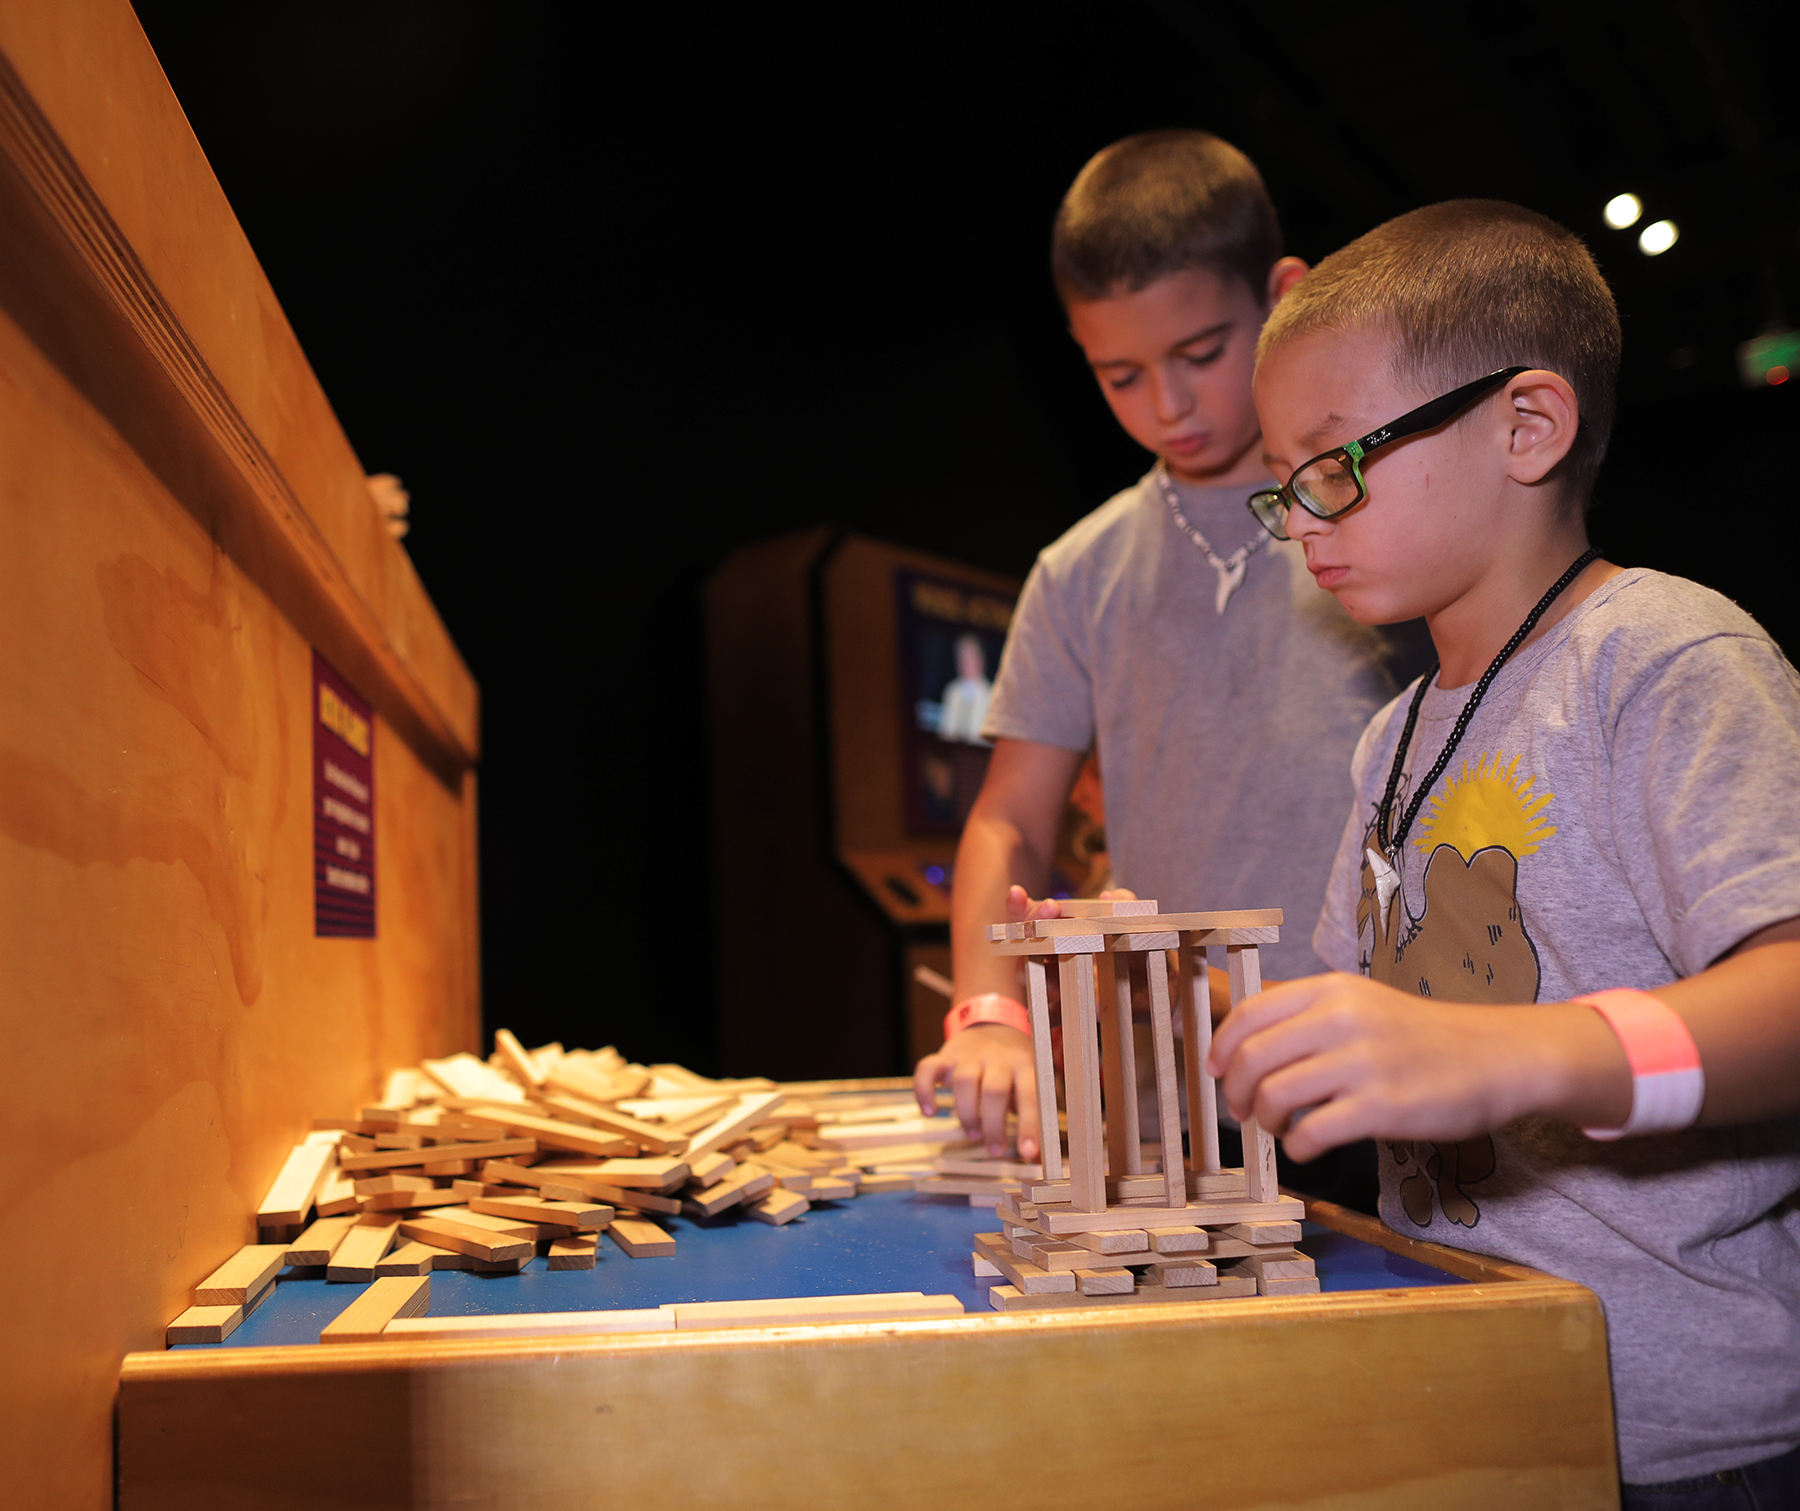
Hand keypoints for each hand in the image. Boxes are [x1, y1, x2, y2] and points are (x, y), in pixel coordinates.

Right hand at [914, 1023, 1038, 1158]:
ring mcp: (969, 1056)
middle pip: (994, 1090)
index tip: (1027, 1153)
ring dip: (967, 1114)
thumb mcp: (1030, 1084)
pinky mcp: (945, 1056)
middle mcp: (997, 1058)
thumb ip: (1034, 1117)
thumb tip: (1039, 1159)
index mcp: (1024, 1065)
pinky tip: (929, 1112)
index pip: (1029, 1095)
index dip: (1029, 1126)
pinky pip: (927, 1069)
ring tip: (974, 1135)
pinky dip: (924, 1091)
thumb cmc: (1014, 1068)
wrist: (993, 1026)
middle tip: (995, 1150)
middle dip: (993, 1125)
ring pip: (964, 1081)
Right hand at [1004, 886, 1139, 1018]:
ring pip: (1029, 973)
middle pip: (1026, 941)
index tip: (1016, 893)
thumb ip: (1125, 904)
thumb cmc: (1140, 946)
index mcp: (1063, 929)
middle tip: (1052, 908)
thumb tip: (1108, 896)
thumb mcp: (1138, 922)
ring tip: (1055, 950)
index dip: (1020, 905)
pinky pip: (1051, 1013)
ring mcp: (1058, 981)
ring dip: (1036, 961)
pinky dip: (1046, 1012)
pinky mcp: (1071, 1008)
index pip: (1033, 915)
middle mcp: (1053, 954)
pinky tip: (1042, 1013)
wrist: (1160, 983)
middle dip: (1033, 922)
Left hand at [1204, 972, 1562, 1162]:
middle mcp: (1341, 1019)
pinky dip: (1297, 1146)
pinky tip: (1307, 1146)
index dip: (1220, 1048)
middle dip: (1234, 1091)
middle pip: (1253, 1058)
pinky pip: (1311, 1132)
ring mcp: (1362, 1063)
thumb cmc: (1421, 1036)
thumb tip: (1243, 1044)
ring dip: (1265, 1120)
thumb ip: (1307, 1016)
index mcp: (1331, 990)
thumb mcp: (1361, 1003)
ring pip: (1274, 1095)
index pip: (1249, 1014)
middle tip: (1241, 1110)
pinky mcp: (1381, 1107)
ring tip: (1280, 1127)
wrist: (1496, 1057)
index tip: (1213, 1071)